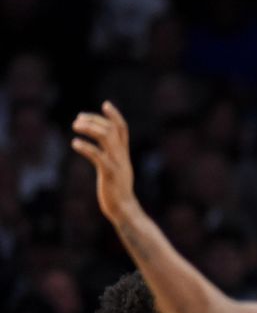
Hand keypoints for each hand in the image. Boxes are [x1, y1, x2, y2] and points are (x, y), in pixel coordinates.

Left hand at [71, 101, 135, 219]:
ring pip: (107, 137)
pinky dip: (86, 147)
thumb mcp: (118, 171)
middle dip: (94, 120)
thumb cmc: (117, 192)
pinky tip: (75, 143)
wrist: (124, 208)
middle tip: (77, 120)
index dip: (115, 115)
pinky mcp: (109, 173)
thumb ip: (112, 159)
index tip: (105, 104)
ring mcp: (117, 163)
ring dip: (90, 128)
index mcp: (123, 154)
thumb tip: (103, 153)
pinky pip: (98, 155)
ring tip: (75, 126)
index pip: (123, 129)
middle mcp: (122, 155)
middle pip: (112, 129)